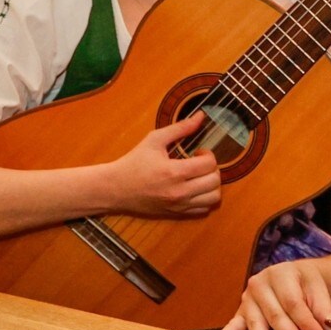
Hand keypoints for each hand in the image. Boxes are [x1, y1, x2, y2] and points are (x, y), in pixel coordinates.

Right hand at [102, 113, 221, 216]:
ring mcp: (179, 205)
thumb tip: (201, 116)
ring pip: (214, 198)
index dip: (208, 154)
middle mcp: (179, 191)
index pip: (209, 164)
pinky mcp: (177, 213)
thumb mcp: (154, 140)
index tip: (198, 152)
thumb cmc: (134, 162)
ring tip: (200, 177)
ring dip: (212, 185)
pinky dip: (204, 198)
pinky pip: (204, 210)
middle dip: (212, 168)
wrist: (115, 188)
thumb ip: (180, 128)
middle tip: (200, 163)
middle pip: (215, 181)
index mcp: (174, 172)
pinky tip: (194, 189)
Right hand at [217, 259, 330, 329]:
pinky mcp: (240, 312)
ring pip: (256, 321)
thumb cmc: (307, 287)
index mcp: (283, 273)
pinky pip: (233, 324)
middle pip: (276, 313)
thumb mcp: (319, 291)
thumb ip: (326, 309)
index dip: (307, 321)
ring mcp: (249, 299)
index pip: (295, 302)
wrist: (294, 278)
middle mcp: (261, 283)